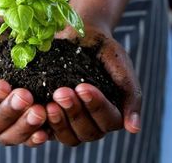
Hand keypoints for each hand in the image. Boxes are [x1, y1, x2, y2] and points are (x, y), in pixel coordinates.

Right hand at [0, 22, 48, 146]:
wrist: (14, 29)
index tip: (3, 85)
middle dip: (8, 112)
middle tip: (25, 96)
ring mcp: (6, 124)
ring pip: (9, 137)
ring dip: (24, 126)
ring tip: (39, 111)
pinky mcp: (26, 124)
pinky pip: (29, 139)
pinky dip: (36, 137)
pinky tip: (46, 130)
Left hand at [47, 24, 141, 145]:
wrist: (78, 33)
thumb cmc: (101, 48)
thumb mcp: (119, 64)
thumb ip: (131, 93)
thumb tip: (134, 129)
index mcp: (114, 111)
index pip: (110, 121)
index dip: (97, 107)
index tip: (82, 86)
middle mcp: (94, 122)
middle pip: (89, 133)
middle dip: (75, 113)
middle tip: (61, 92)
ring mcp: (72, 124)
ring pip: (70, 138)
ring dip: (60, 123)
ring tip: (49, 104)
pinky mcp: (52, 120)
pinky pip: (48, 133)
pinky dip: (42, 127)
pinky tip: (37, 111)